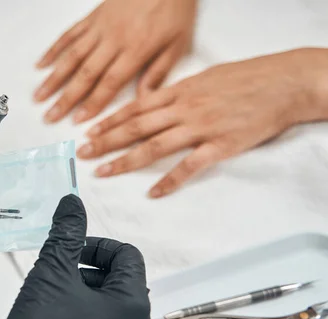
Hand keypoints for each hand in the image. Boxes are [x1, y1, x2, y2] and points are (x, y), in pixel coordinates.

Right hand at [0, 195, 154, 318]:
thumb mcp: (50, 273)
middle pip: (123, 285)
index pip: (127, 256)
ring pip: (117, 315)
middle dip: (91, 274)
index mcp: (132, 306)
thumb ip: (66, 232)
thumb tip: (73, 206)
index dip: (97, 246)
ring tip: (58, 308)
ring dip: (91, 302)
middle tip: (61, 280)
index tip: (74, 252)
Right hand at [34, 0, 195, 123]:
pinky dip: (54, 50)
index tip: (78, 120)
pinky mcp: (93, 16)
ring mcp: (100, 27)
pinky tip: (42, 64)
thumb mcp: (179, 43)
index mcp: (136, 50)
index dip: (93, 103)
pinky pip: (69, 34)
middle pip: (86, 74)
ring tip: (39, 96)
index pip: (110, 83)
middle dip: (66, 98)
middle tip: (49, 116)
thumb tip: (144, 100)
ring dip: (54, 78)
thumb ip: (159, 72)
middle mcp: (114, 40)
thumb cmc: (176, 8)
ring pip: (72, 56)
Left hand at [78, 49, 327, 197]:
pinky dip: (169, 181)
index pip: (135, 108)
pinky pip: (189, 166)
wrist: (284, 83)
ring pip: (154, 145)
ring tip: (104, 172)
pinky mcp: (220, 146)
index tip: (89, 131)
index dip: (109, 121)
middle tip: (83, 154)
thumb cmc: (246, 78)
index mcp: (180, 91)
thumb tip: (152, 102)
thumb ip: (177, 92)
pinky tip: (153, 193)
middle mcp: (184, 108)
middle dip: (105, 141)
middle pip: (136, 127)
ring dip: (125, 160)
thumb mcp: (205, 77)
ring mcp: (201, 127)